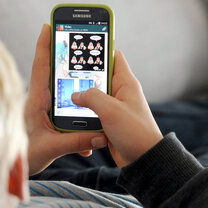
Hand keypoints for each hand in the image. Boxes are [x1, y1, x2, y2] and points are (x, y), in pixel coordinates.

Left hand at [25, 24, 107, 174]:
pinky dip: (79, 118)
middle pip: (53, 73)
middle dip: (64, 57)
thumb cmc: (23, 157)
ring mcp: (43, 111)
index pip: (40, 67)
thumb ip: (75, 142)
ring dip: (76, 89)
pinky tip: (91, 137)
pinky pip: (67, 112)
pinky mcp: (48, 122)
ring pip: (63, 93)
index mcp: (35, 101)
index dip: (44, 45)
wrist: (12, 174)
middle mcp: (39, 102)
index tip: (47, 24)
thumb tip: (99, 136)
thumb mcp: (50, 149)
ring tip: (90, 82)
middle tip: (76, 39)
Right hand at [71, 50, 162, 167]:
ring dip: (81, 97)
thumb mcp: (111, 110)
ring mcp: (114, 107)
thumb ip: (91, 97)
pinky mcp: (108, 121)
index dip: (98, 49)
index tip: (80, 46)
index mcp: (126, 83)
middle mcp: (120, 92)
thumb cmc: (135, 133)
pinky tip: (71, 114)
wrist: (143, 160)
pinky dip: (83, 113)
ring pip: (92, 96)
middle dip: (82, 76)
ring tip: (63, 93)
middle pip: (98, 76)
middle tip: (64, 72)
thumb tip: (75, 95)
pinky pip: (92, 112)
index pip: (113, 56)